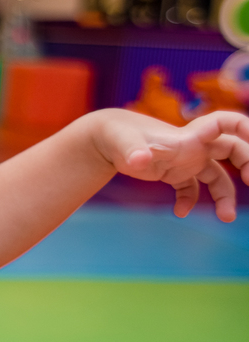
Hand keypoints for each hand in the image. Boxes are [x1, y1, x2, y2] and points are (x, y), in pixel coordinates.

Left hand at [100, 110, 248, 221]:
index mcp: (189, 135)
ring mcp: (187, 160)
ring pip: (218, 177)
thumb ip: (134, 152)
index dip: (245, 128)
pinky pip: (192, 189)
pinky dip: (188, 201)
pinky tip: (179, 212)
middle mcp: (195, 146)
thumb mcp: (125, 143)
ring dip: (225, 196)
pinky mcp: (175, 173)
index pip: (225, 123)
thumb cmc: (118, 135)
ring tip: (226, 218)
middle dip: (248, 164)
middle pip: (234, 151)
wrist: (107, 139)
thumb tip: (139, 161)